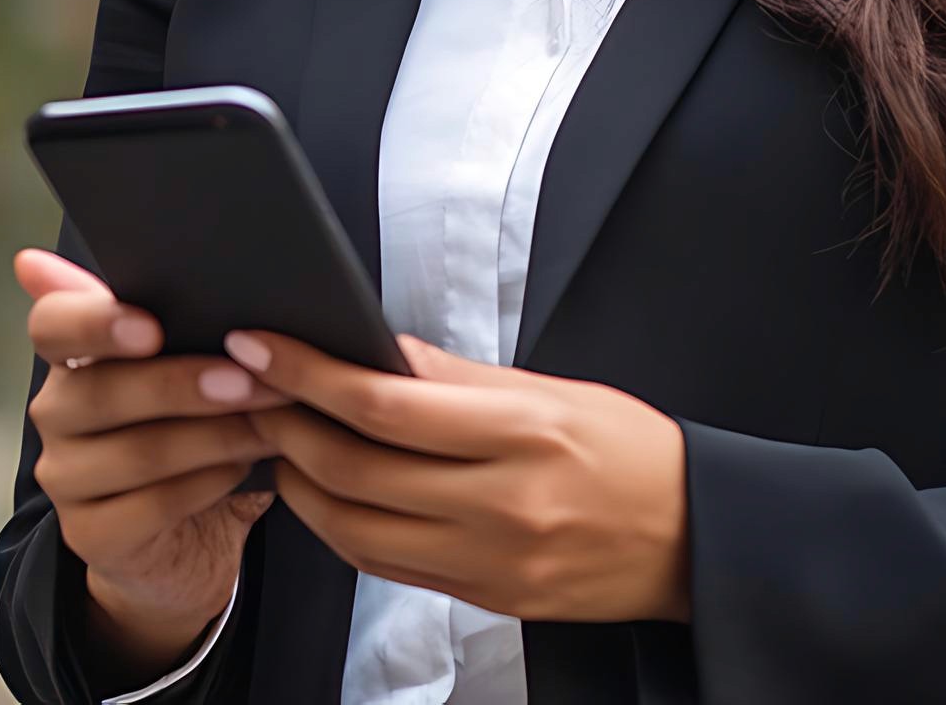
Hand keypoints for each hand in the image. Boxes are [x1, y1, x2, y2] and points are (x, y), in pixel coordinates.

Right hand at [15, 249, 292, 635]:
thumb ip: (174, 306)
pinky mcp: (89, 536)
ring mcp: (66, 477)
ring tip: (271, 418)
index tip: (151, 326)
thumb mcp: (187, 359)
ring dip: (215, 434)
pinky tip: (247, 467)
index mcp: (72, 355)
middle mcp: (55, 412)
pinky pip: (153, 506)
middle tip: (251, 377)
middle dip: (186, 383)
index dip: (93, 322)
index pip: (51, 323)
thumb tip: (176, 252)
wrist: (186, 530)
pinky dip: (209, 482)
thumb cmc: (192, 420)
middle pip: (103, 391)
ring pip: (138, 451)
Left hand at [223, 328, 689, 624]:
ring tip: (282, 442)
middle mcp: (502, 502)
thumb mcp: (551, 390)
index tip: (262, 345)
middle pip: (357, 470)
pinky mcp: (486, 600)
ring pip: (357, 530)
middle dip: (288, 427)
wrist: (692, 536)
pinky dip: (343, 528)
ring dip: (302, 484)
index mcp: (521, 431)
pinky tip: (329, 494)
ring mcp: (491, 561)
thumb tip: (377, 350)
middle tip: (253, 390)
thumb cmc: (628, 449)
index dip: (309, 373)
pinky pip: (389, 567)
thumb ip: (456, 375)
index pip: (384, 404)